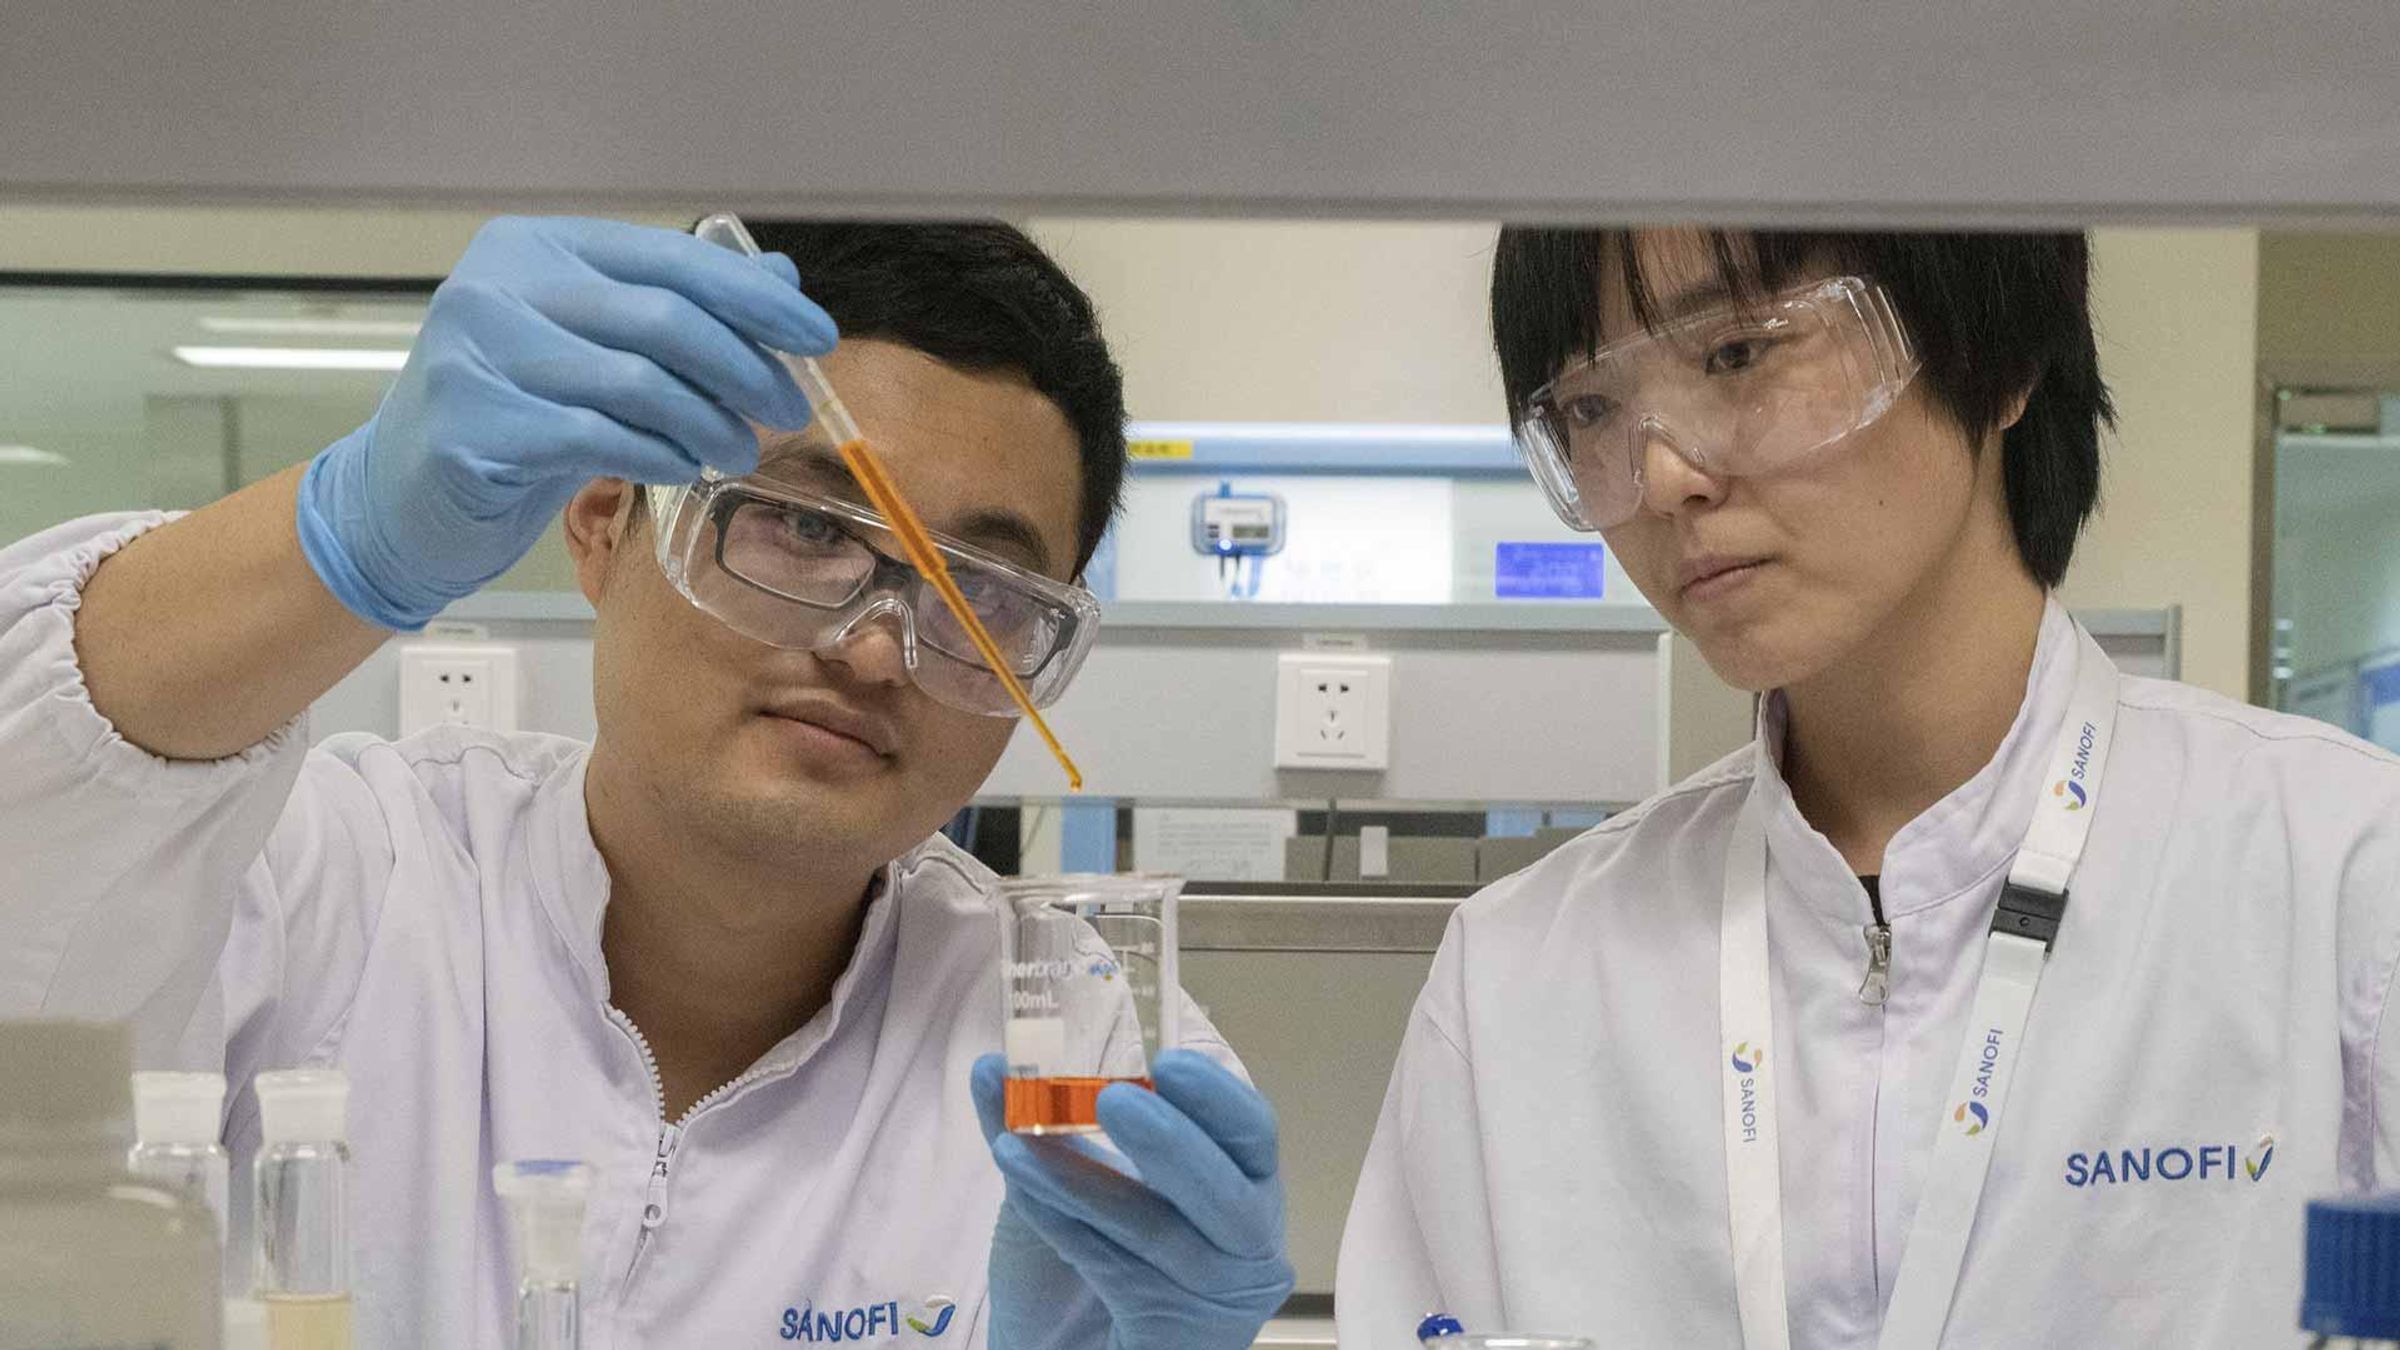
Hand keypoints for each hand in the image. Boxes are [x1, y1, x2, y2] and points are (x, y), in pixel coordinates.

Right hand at [295, 215, 835, 629]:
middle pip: (662, 319)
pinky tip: (680, 469)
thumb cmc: (515, 416)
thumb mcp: (599, 352)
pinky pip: (595, 439)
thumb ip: (679, 309)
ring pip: (635, 382)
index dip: (752, 298)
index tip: (816, 337)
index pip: (670, 258)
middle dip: (744, 368)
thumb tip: (782, 276)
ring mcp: (476, 353)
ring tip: (738, 452)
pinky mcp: (470, 426)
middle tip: (788, 411)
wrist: (404, 497)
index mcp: (538, 246)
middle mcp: (500, 284)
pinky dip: (656, 455)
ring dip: (708, 422)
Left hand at [972, 1050, 1295, 1349]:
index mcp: (1242, 1180)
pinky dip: (1064, 1226)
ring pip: (1156, 1233)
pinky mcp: (1179, 1331)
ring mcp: (1217, 1292)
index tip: (1167, 1062)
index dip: (1218, 1098)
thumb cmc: (1095, 1253)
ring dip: (1084, 1184)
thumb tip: (992, 1064)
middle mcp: (1246, 1238)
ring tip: (1016, 1145)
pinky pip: (1117, 1272)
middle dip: (1173, 1144)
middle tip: (1114, 1100)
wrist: (1081, 1344)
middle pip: (1228, 1194)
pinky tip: (1021, 1188)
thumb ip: (1043, 1121)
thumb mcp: (1077, 1174)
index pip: (1253, 1133)